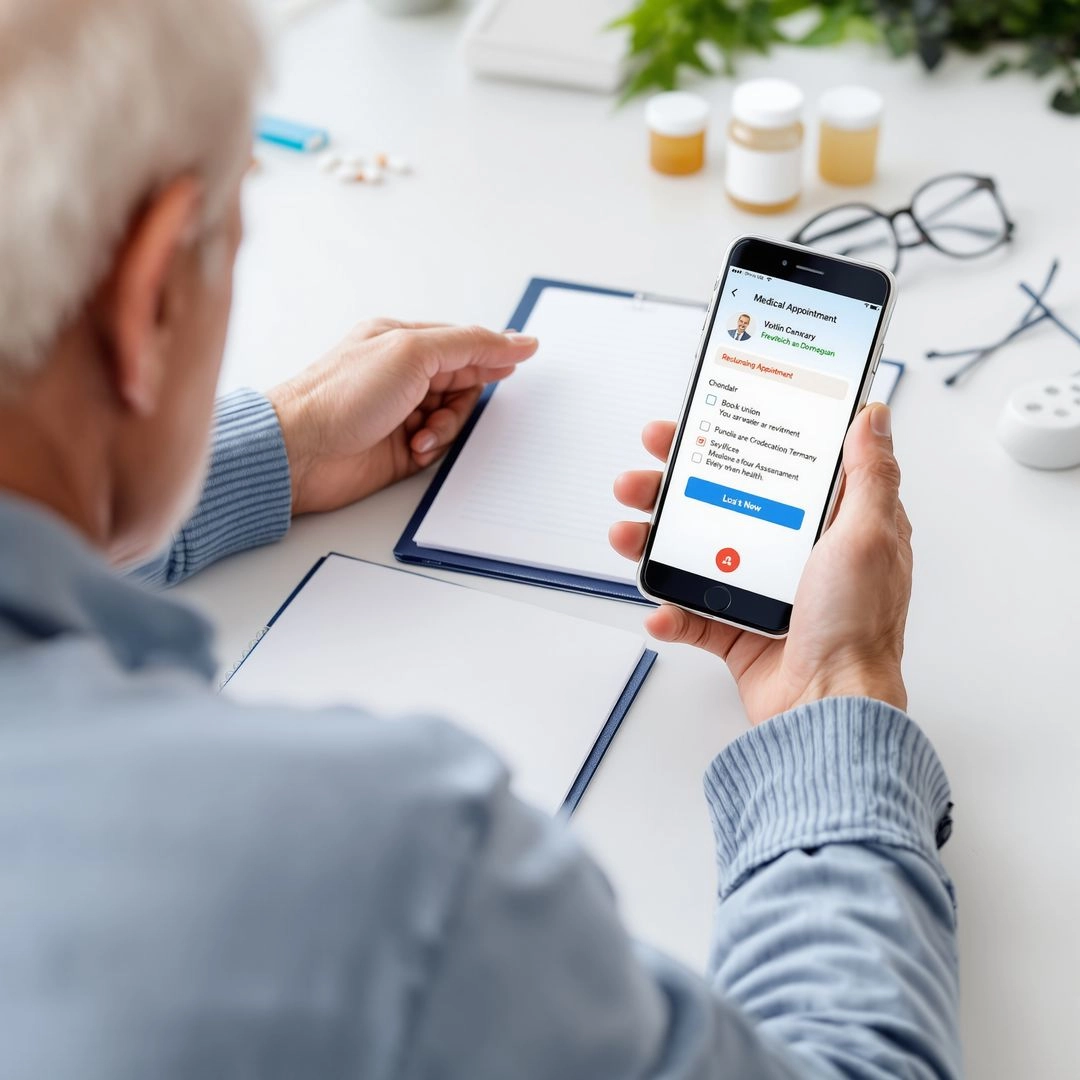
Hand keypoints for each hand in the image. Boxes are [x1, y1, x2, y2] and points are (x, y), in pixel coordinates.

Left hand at [267, 320, 536, 515]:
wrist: (301, 451)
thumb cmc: (342, 395)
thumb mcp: (414, 353)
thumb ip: (470, 344)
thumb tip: (517, 338)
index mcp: (402, 341)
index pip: (462, 343)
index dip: (492, 352)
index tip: (524, 358)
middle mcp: (402, 375)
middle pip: (463, 383)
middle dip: (464, 398)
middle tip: (446, 406)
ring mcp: (401, 412)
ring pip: (454, 418)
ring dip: (446, 427)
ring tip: (422, 434)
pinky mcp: (399, 449)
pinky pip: (439, 447)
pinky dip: (434, 448)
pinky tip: (414, 449)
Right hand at [610, 404, 910, 724]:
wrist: (830, 707)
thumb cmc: (859, 628)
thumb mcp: (869, 536)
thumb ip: (868, 474)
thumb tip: (871, 417)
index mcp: (828, 524)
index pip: (771, 465)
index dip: (729, 441)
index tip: (692, 425)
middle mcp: (793, 554)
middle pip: (720, 504)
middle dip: (671, 488)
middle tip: (640, 478)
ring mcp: (761, 592)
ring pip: (696, 554)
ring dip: (655, 543)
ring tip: (629, 533)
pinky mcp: (738, 631)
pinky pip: (693, 615)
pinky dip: (670, 612)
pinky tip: (660, 608)